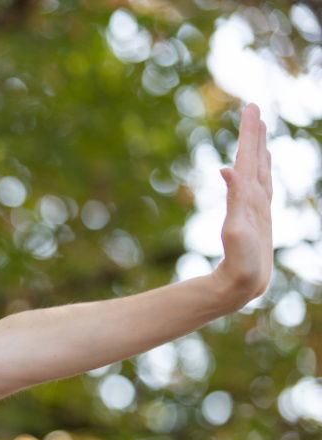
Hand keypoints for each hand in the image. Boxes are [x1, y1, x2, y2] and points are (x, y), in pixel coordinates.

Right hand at [213, 103, 273, 306]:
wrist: (250, 282)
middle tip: (253, 108)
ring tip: (259, 132)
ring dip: (258, 150)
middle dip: (254, 134)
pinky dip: (254, 172)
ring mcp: (257, 207)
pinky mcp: (253, 217)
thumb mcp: (236, 231)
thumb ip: (235, 200)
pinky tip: (247, 171)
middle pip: (257, 159)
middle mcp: (257, 198)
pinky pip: (255, 186)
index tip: (251, 109)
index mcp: (251, 196)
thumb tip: (228, 169)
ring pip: (259, 170)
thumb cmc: (242, 260)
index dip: (249, 133)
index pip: (250, 158)